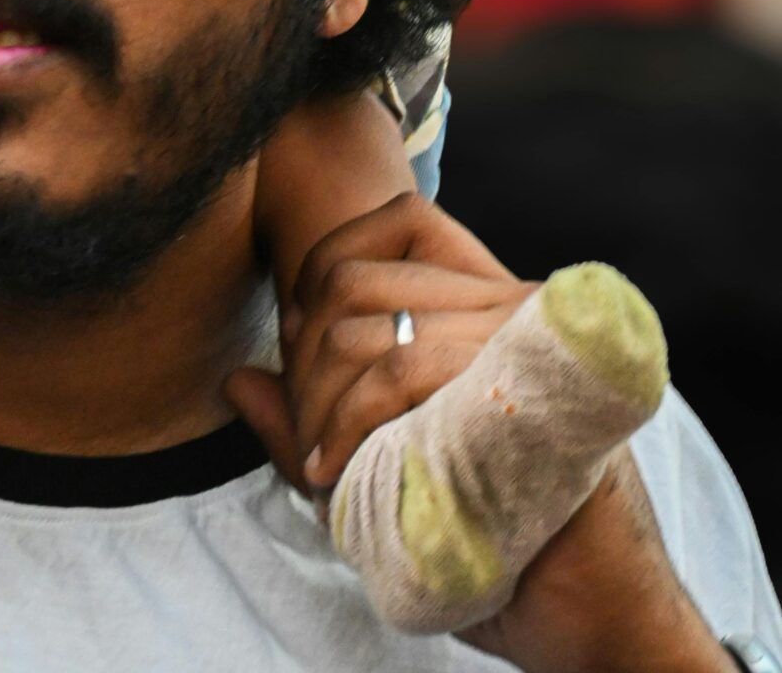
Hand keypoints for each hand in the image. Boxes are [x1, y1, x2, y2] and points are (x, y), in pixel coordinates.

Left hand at [225, 194, 721, 672]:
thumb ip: (314, 422)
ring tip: (321, 471)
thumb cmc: (495, 539)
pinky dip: (344, 427)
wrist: (596, 614)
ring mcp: (521, 340)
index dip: (321, 271)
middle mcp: (513, 302)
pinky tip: (332, 478)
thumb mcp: (385, 470)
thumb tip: (237, 380)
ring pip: (367, 331)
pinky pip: (400, 372)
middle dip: (302, 366)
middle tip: (306, 445)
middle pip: (353, 282)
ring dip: (318, 408)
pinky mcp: (521, 388)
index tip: (299, 349)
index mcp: (493, 300)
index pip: (394, 219)